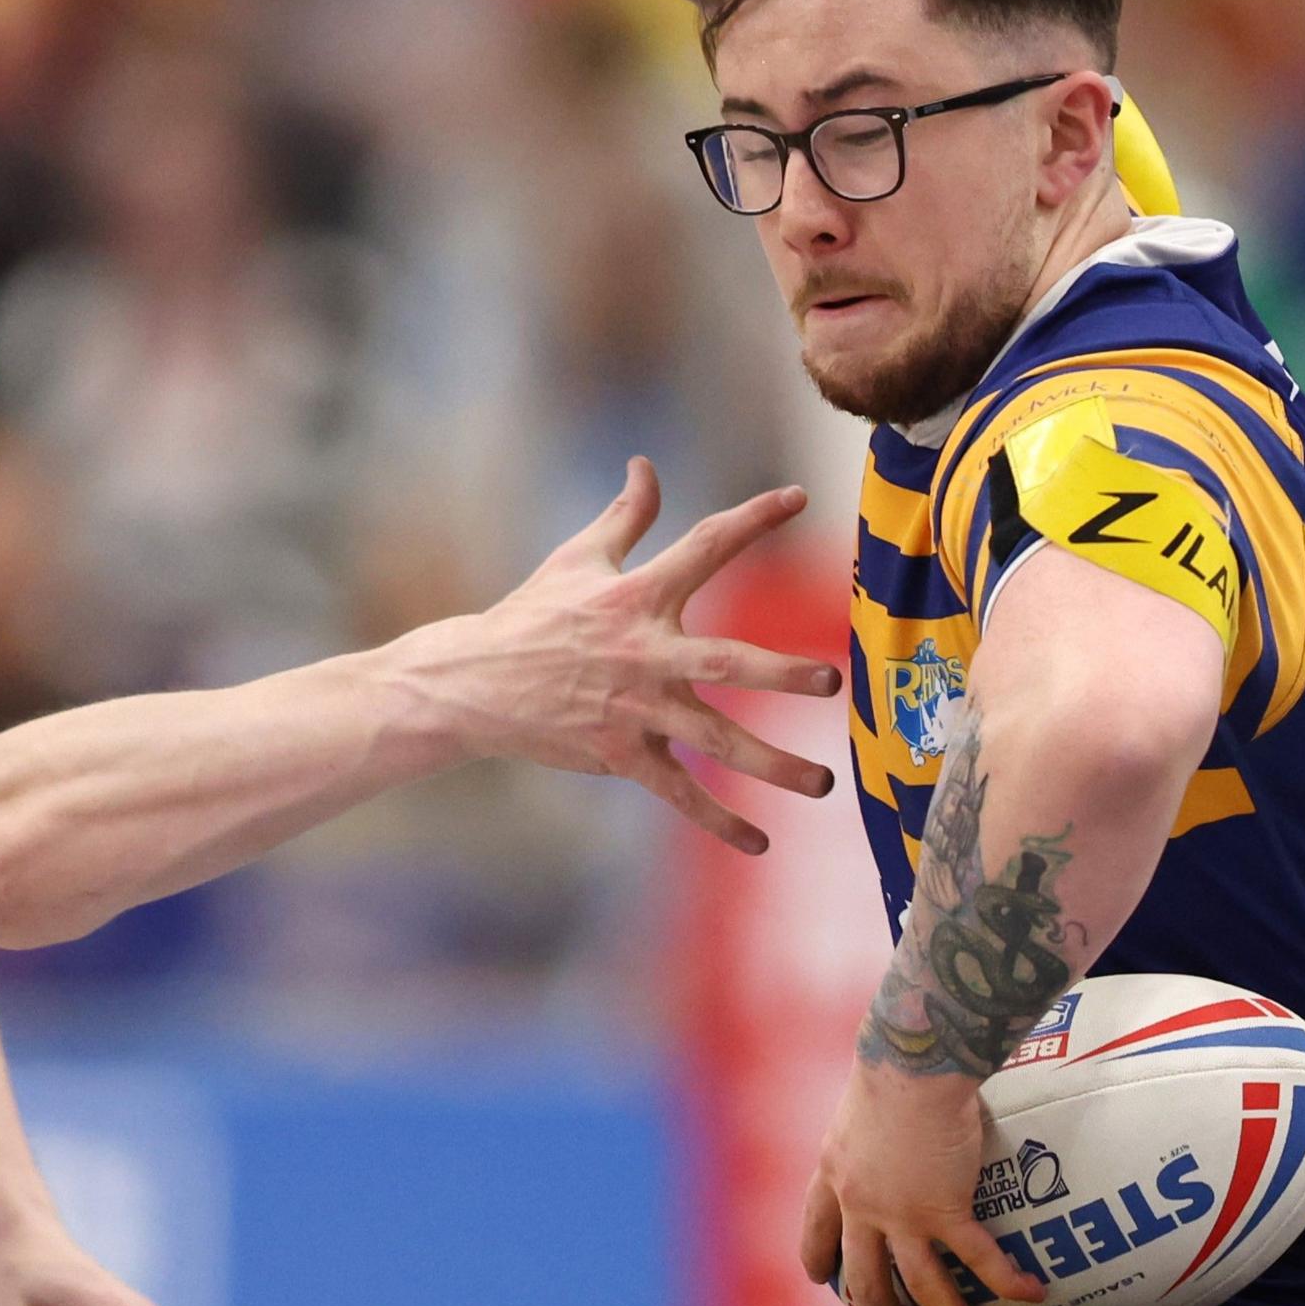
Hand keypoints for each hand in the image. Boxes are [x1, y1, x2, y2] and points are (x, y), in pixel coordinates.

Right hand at [424, 458, 840, 852]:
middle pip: (724, 664)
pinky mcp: (619, 752)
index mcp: (637, 597)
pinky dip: (717, 820)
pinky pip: (677, 791)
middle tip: (830, 683)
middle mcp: (644, 653)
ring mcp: (634, 708)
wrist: (474, 683)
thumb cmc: (533, 615)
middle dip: (779, 675)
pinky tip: (757, 842)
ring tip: (821, 783)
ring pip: (713, 741)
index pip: (705, 547)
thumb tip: (646, 463)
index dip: (752, 519)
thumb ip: (626, 515)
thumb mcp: (577, 558)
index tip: (798, 497)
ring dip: (770, 764)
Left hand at [797, 1063, 1046, 1305]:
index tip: (829, 1283)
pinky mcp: (945, 1210)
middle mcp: (860, 1207)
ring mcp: (901, 1215)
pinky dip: (1005, 1281)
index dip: (822, 1266)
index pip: (815, 1236)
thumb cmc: (892, 1068)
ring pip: (920, 1286)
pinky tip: (1030, 1293)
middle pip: (863, 1280)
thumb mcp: (858, 1106)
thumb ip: (866, 1132)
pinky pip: (977, 1259)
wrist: (914, 1067)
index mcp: (832, 1177)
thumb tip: (889, 1118)